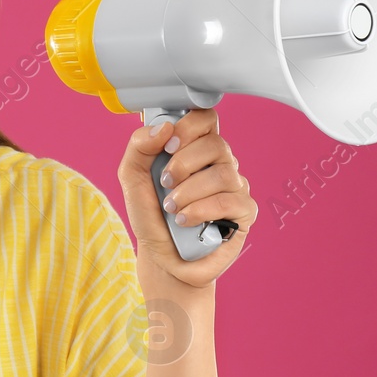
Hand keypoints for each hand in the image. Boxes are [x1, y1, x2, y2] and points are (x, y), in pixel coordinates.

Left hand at [117, 107, 255, 287]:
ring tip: (172, 208)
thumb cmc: (152, 217)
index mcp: (196, 149)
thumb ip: (139, 147)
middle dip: (183, 164)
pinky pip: (230, 201)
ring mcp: (235, 187)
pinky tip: (186, 220)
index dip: (189, 127)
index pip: (206, 119)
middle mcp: (220, 164)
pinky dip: (201, 210)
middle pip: (215, 144)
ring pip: (223, 174)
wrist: (162, 257)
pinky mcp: (244, 212)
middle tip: (165, 183)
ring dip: (189, 192)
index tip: (167, 146)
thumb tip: (164, 127)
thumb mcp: (132, 179)